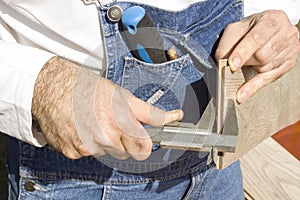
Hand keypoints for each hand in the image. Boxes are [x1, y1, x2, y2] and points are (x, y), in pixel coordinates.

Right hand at [32, 57, 182, 159]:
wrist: (51, 87)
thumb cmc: (87, 87)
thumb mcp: (122, 95)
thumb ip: (149, 112)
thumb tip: (173, 116)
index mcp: (119, 122)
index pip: (144, 149)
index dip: (143, 143)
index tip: (140, 137)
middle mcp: (103, 138)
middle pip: (125, 153)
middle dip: (123, 140)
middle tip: (112, 122)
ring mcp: (86, 147)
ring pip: (106, 153)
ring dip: (104, 142)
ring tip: (95, 122)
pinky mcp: (71, 152)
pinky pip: (88, 154)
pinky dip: (87, 144)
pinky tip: (82, 128)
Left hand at [216, 10, 299, 102]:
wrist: (266, 29)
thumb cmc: (251, 29)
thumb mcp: (236, 29)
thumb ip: (227, 42)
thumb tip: (221, 60)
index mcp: (272, 20)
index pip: (256, 38)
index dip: (242, 52)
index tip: (232, 65)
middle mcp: (285, 34)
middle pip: (262, 56)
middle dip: (246, 62)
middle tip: (236, 61)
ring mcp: (290, 50)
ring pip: (265, 68)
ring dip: (251, 69)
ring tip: (247, 63)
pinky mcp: (288, 64)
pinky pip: (268, 79)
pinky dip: (252, 88)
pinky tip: (242, 95)